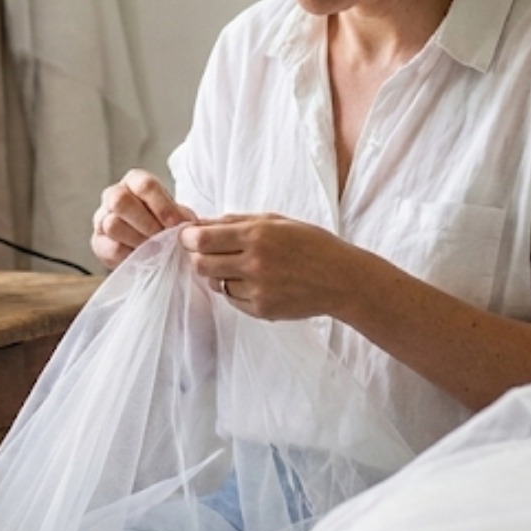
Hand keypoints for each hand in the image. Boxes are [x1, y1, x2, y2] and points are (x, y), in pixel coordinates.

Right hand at [91, 170, 197, 268]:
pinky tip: (143, 257)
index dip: (161, 205)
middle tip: (162, 238)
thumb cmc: (165, 225)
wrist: (151, 247)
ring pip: (112, 224)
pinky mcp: (98, 241)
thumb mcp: (177, 216)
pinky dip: (130, 255)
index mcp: (135, 181)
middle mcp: (115, 194)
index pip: (144, 185)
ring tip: (155, 250)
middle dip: (145, 223)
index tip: (175, 224)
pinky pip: (110, 248)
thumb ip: (181, 217)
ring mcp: (102, 217)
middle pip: (120, 200)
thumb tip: (185, 225)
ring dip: (138, 240)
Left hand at [178, 214, 363, 320]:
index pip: (203, 239)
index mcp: (257, 234)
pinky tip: (256, 282)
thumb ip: (236, 221)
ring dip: (219, 275)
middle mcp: (254, 262)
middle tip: (209, 254)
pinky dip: (236, 291)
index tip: (190, 237)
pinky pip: (233, 300)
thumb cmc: (310, 244)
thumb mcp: (276, 221)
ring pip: (216, 284)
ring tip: (240, 267)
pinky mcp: (261, 309)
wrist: (341, 279)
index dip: (189, 238)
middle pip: (201, 264)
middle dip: (198, 258)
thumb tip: (201, 223)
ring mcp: (257, 289)